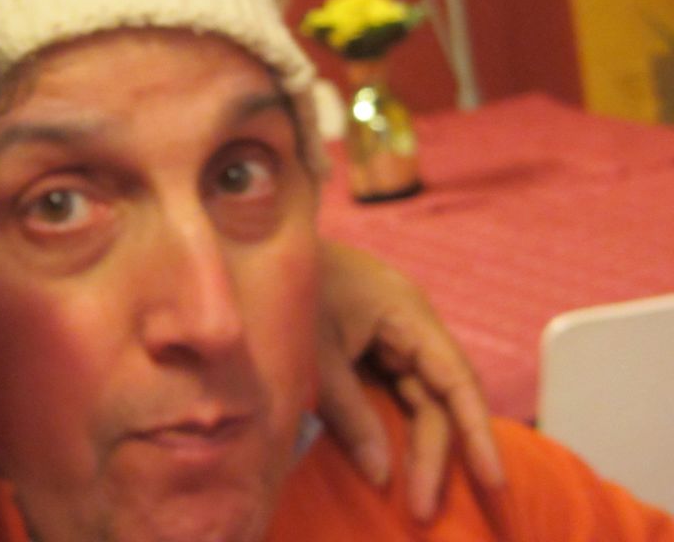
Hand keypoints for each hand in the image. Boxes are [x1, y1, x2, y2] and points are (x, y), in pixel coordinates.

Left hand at [314, 241, 504, 519]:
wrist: (256, 240)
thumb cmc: (288, 289)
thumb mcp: (316, 355)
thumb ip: (350, 413)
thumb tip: (381, 475)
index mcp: (407, 313)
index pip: (456, 379)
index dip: (477, 431)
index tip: (493, 479)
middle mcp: (409, 321)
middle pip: (437, 395)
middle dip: (435, 453)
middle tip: (424, 508)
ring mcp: (389, 330)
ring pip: (417, 396)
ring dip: (416, 444)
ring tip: (413, 496)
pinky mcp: (368, 340)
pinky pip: (393, 387)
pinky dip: (393, 422)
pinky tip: (392, 459)